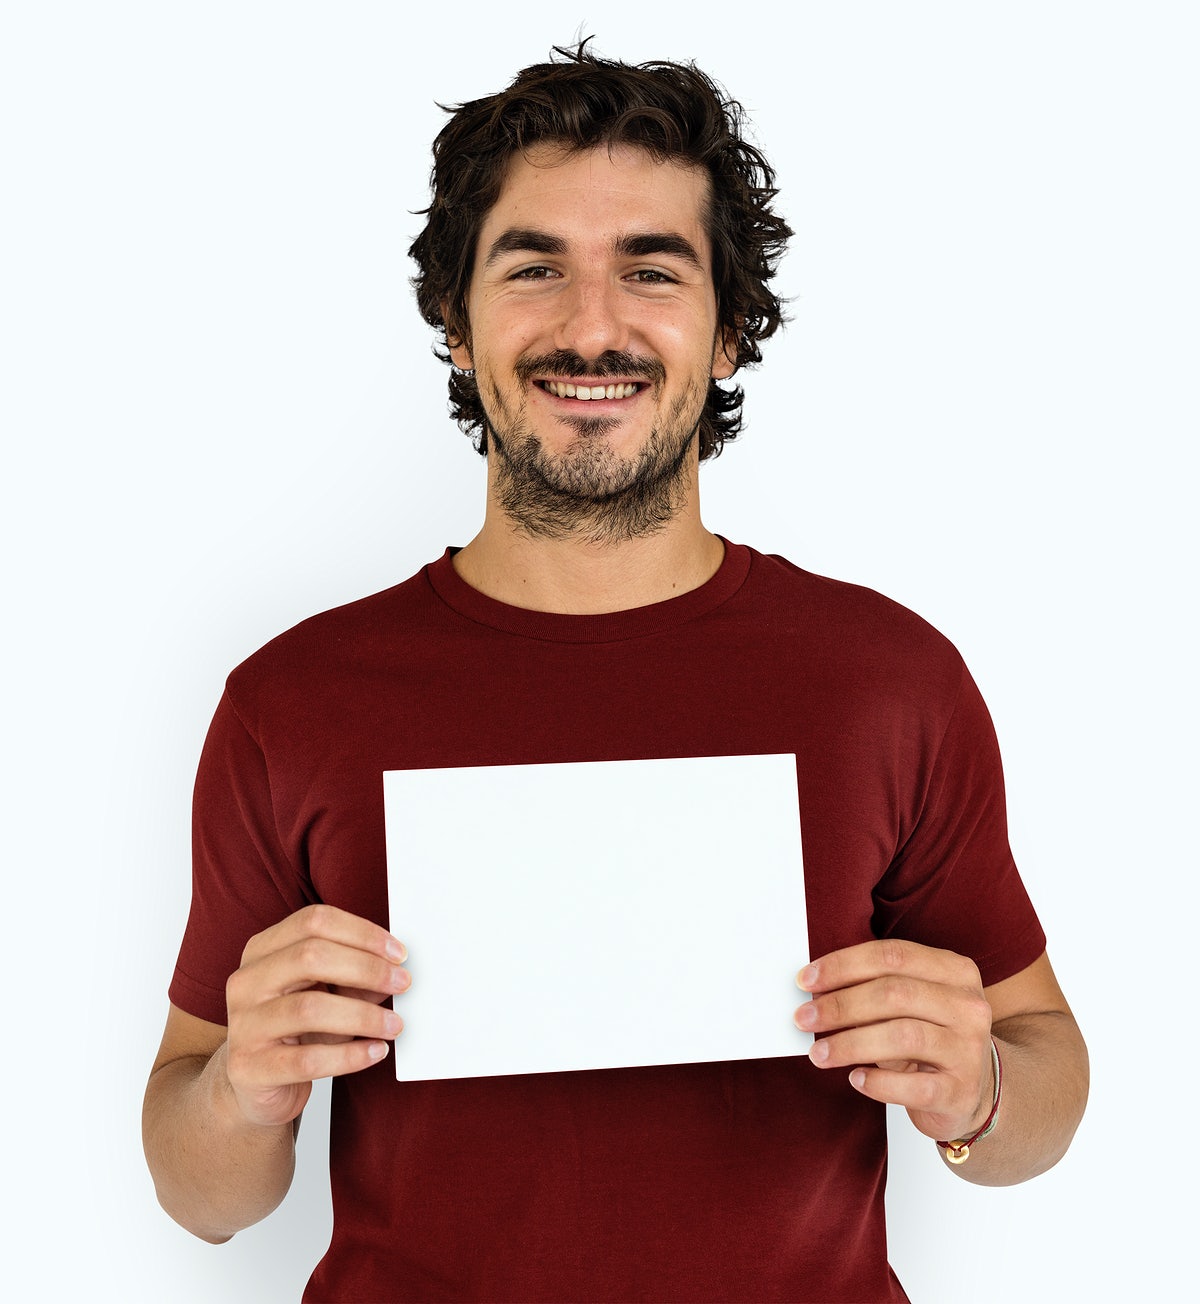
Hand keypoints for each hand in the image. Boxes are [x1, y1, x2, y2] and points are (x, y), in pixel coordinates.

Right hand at [223, 904, 409, 1128]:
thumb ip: (352, 978)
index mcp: (262, 950)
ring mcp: (243, 1024)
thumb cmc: (294, 1031)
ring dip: (364, 1015)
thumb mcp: (322, 994)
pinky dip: (350, 1056)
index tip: (398, 953)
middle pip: (310, 956)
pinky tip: (375, 1052)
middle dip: (367, 968)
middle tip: (402, 984)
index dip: (362, 933)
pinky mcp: (250, 1068)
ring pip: (309, 1008)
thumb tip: (393, 972)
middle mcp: (246, 981)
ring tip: (394, 1025)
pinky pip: (307, 1059)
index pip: (314, 921)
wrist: (254, 1087)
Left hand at [794, 939, 993, 1142]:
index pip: (893, 955)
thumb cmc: (930, 1037)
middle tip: (804, 1018)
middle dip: (841, 1005)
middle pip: (895, 993)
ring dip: (850, 1043)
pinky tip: (855, 1079)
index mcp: (954, 971)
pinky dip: (878, 1082)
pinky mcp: (961, 1092)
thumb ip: (874, 987)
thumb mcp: (913, 1003)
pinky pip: (913, 1086)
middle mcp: (968, 1006)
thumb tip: (814, 989)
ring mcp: (969, 1050)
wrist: (975, 1092)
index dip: (843, 965)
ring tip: (818, 1053)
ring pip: (903, 1036)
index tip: (806, 980)